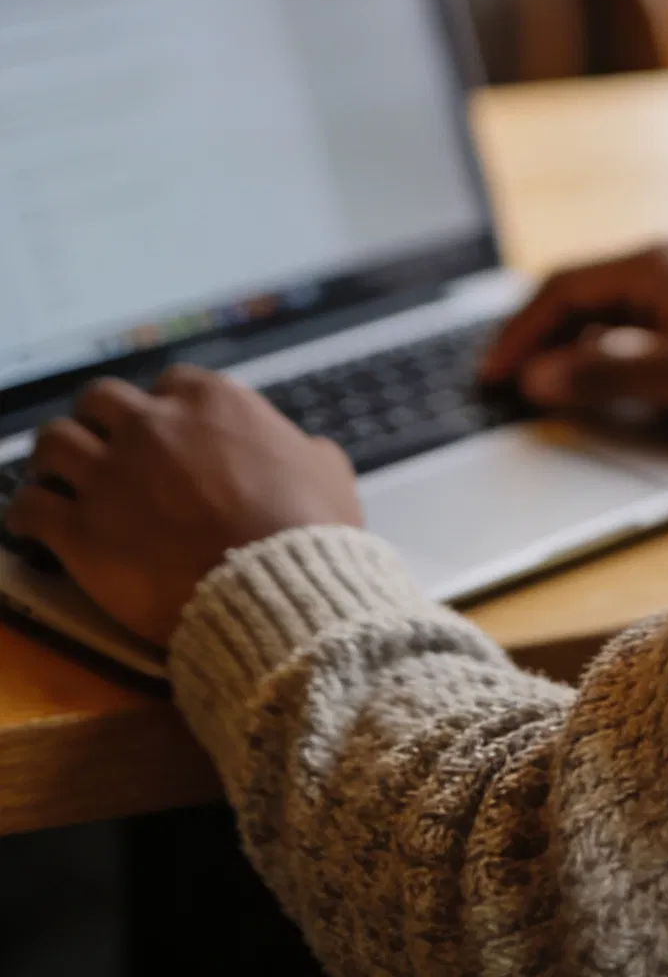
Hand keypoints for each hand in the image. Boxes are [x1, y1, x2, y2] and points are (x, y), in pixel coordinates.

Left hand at [9, 367, 362, 647]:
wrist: (276, 590)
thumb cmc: (309, 532)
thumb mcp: (329, 472)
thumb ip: (307, 451)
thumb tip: (310, 453)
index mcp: (212, 401)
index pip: (167, 386)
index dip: (162, 413)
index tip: (162, 437)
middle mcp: (152, 426)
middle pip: (99, 400)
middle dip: (97, 422)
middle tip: (101, 450)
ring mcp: (111, 476)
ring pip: (52, 441)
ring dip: (52, 459)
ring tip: (54, 480)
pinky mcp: (80, 531)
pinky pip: (29, 508)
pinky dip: (25, 515)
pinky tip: (29, 528)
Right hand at [480, 241, 667, 429]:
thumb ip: (604, 375)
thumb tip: (536, 378)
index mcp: (654, 264)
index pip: (562, 288)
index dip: (519, 332)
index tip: (490, 374)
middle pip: (581, 295)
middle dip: (538, 336)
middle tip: (502, 382)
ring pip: (609, 311)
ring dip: (571, 345)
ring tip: (539, 386)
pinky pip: (637, 323)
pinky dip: (605, 350)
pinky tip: (602, 382)